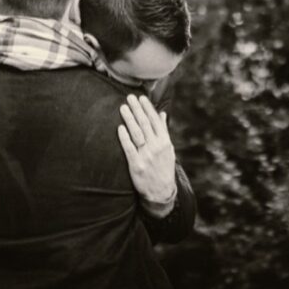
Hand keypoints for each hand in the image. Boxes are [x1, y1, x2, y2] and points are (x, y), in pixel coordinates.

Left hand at [118, 94, 176, 216]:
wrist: (161, 191)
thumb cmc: (164, 167)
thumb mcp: (168, 149)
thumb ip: (163, 131)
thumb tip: (162, 114)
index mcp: (165, 142)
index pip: (155, 121)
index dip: (147, 108)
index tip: (141, 97)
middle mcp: (156, 147)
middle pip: (145, 124)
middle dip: (137, 109)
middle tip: (129, 97)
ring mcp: (146, 156)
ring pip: (137, 133)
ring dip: (130, 119)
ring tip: (123, 107)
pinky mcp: (136, 165)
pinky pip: (129, 149)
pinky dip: (124, 137)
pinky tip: (120, 127)